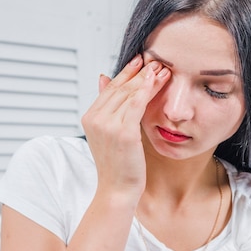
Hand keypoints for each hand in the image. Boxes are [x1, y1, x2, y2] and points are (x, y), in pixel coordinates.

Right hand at [81, 55, 170, 198]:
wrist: (117, 189)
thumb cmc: (118, 165)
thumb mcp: (108, 132)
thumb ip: (106, 106)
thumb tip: (103, 77)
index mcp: (90, 117)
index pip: (110, 88)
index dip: (126, 72)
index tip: (140, 61)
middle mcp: (95, 119)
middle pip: (120, 88)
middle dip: (139, 73)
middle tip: (155, 60)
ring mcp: (108, 125)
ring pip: (129, 94)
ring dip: (146, 79)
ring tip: (161, 68)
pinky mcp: (123, 132)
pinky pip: (136, 105)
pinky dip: (146, 90)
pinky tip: (155, 80)